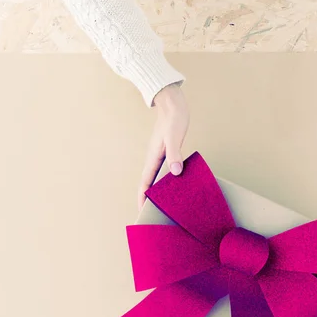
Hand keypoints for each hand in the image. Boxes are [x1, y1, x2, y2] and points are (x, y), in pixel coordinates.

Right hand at [138, 83, 189, 208]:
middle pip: (149, 183)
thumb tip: (175, 172)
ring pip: (156, 177)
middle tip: (152, 213)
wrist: (173, 103)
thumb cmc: (174, 118)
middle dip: (148, 198)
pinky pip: (165, 171)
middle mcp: (155, 158)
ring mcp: (161, 155)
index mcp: (153, 157)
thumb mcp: (174, 136)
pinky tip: (175, 185)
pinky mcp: (168, 151)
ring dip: (157, 190)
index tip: (141, 210)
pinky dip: (167, 180)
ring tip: (162, 204)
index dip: (143, 196)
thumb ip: (174, 153)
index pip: (145, 182)